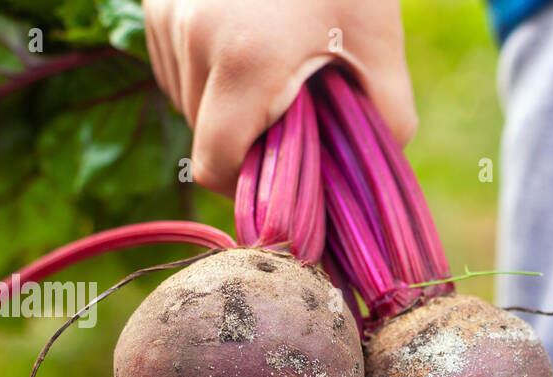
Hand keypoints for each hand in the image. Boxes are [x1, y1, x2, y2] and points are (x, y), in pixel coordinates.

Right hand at [143, 0, 416, 195]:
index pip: (213, 164)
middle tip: (288, 118)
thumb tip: (374, 173)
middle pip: (200, 133)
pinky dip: (205, 69)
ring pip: (184, 98)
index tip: (277, 176)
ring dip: (222, 103)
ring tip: (269, 70)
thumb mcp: (380, 45)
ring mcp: (167, 14)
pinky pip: (173, 61)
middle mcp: (193, 38)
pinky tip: (244, 42)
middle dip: (243, 139)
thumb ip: (386, 121)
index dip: (244, 184)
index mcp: (244, 62)